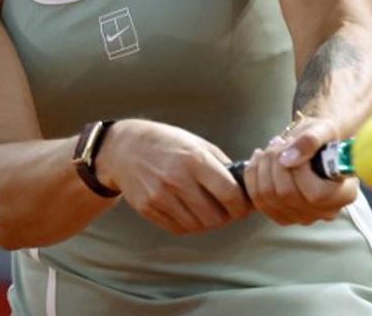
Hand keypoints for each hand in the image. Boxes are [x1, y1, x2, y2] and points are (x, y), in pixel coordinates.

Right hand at [95, 119, 251, 234]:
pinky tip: (191, 213)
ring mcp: (161, 196)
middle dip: (227, 217)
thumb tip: (246, 187)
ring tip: (210, 212)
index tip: (244, 207)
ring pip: (198, 227)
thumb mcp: (198, 144)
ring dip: (209, 224)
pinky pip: (179, 229)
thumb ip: (222, 165)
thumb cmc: (168, 144)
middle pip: (215, 216)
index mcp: (195, 159)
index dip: (242, 206)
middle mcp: (177, 179)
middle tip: (228, 212)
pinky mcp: (148, 209)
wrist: (126, 148)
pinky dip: (190, 226)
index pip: (229, 193)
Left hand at [243, 115, 358, 224]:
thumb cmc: (324, 137)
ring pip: (268, 199)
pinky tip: (259, 160)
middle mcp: (326, 211)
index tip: (295, 146)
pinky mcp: (284, 216)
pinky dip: (253, 177)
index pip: (315, 194)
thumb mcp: (323, 129)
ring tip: (270, 149)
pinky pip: (259, 202)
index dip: (299, 169)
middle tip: (279, 143)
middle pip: (287, 196)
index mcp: (344, 193)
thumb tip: (288, 158)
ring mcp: (304, 217)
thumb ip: (310, 140)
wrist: (315, 144)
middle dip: (275, 163)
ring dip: (262, 168)